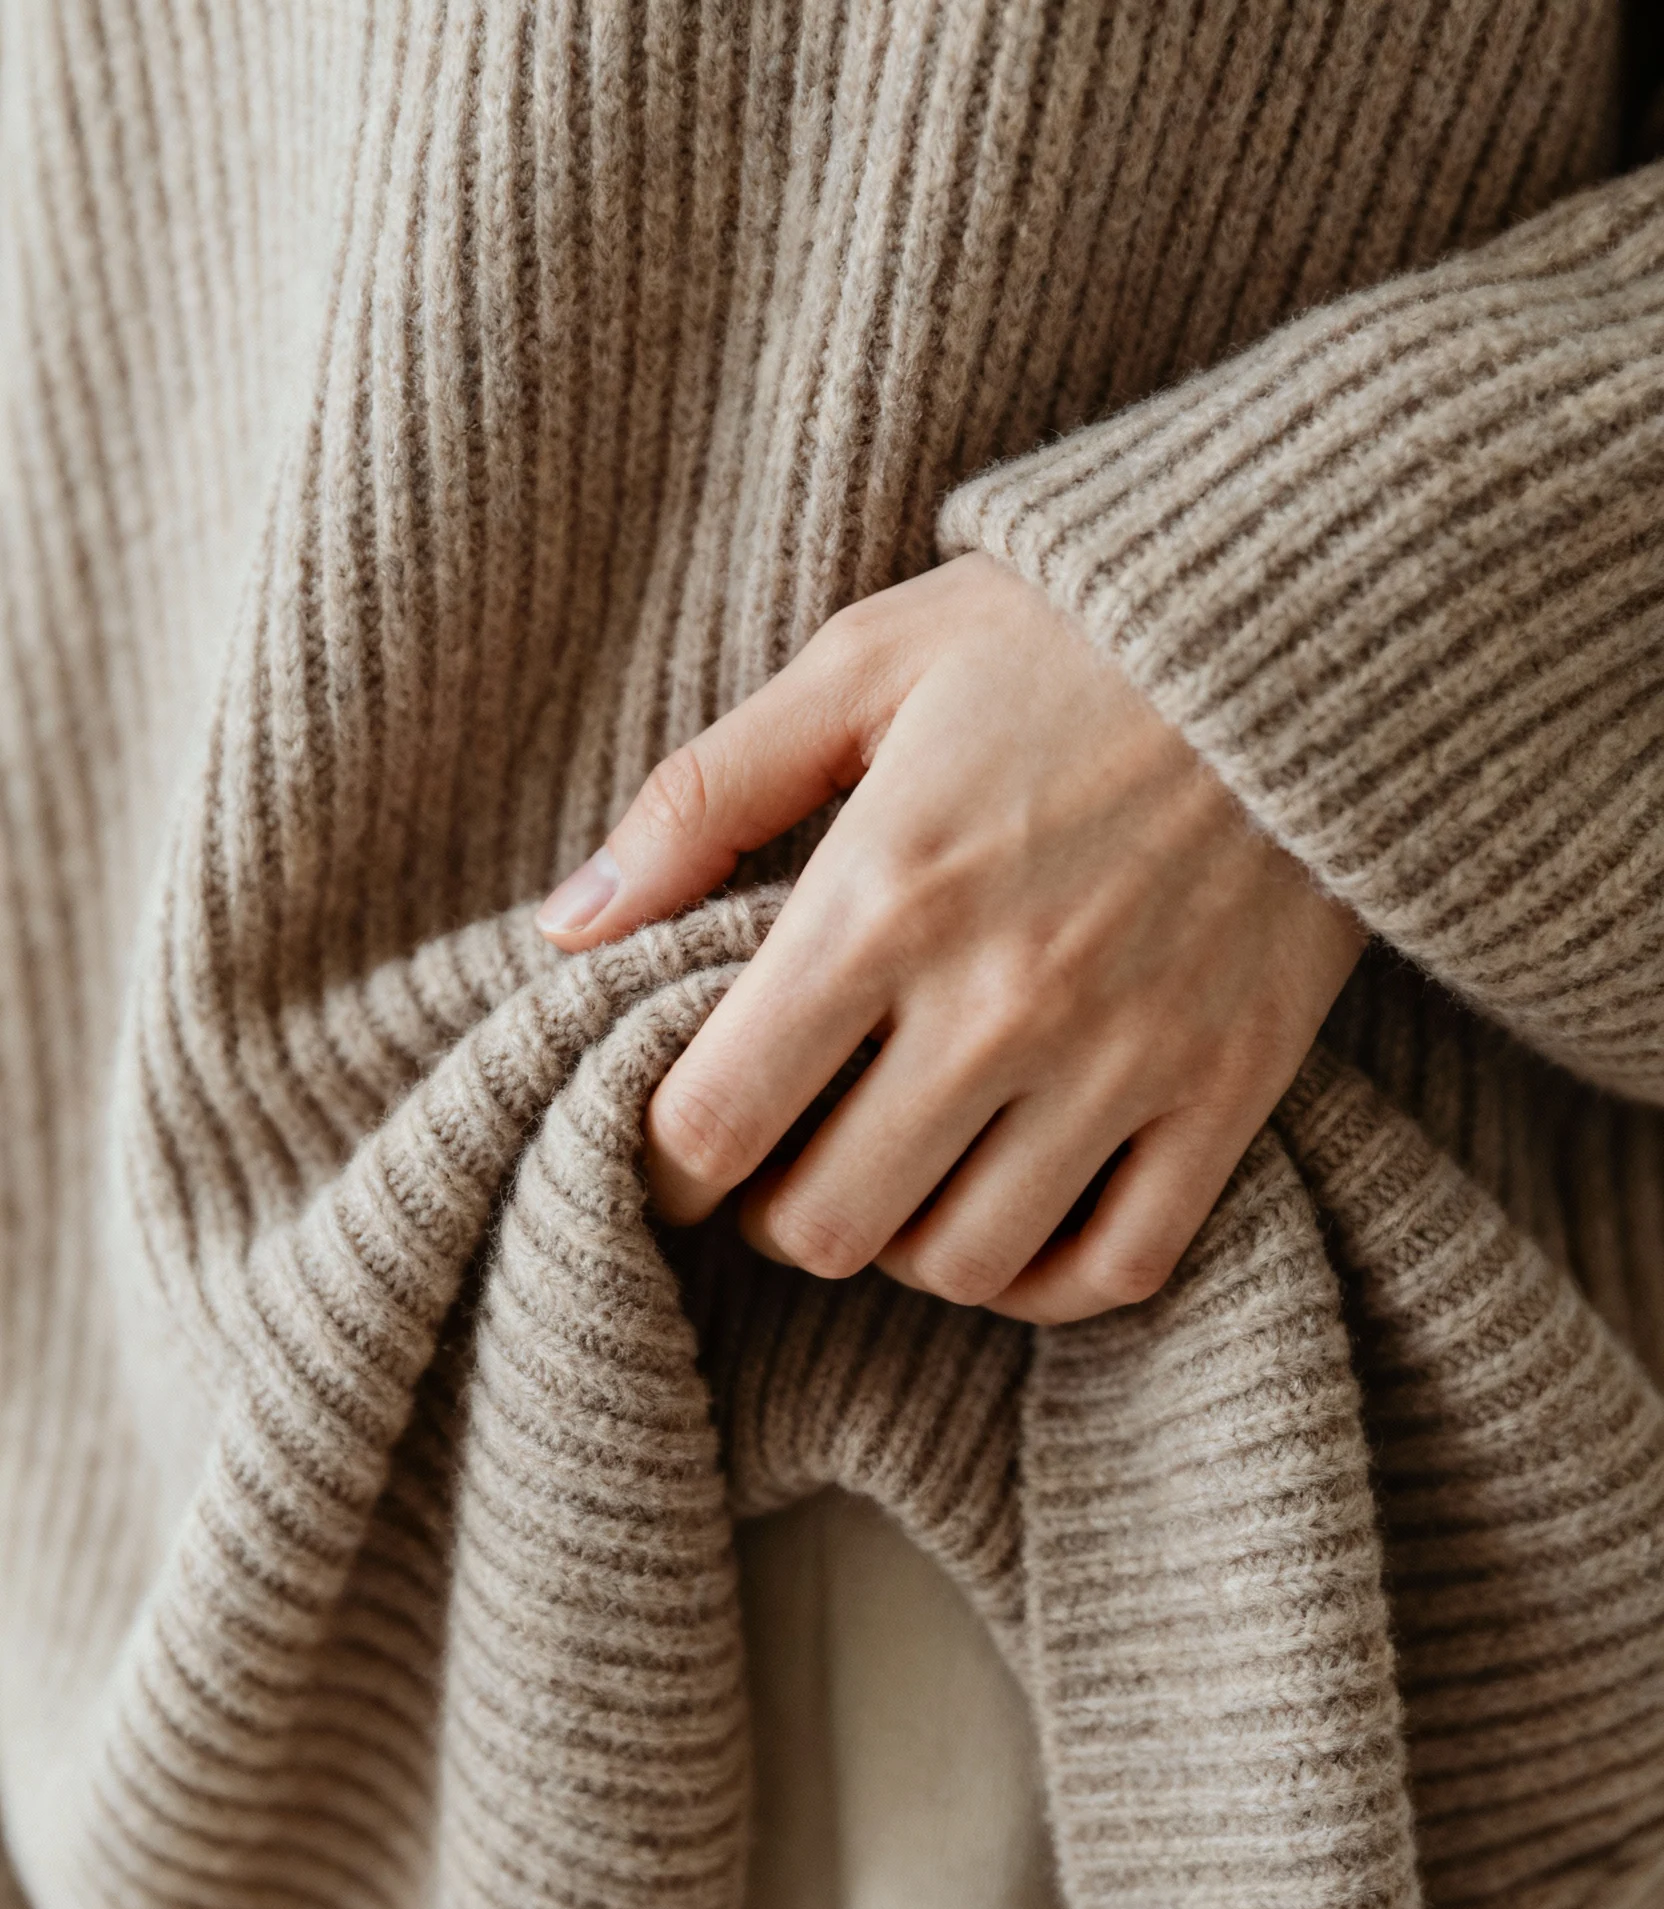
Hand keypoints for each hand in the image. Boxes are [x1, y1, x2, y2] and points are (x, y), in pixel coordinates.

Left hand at [537, 553, 1365, 1321]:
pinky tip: (1016, 1212)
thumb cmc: (1065, 633)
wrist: (1316, 616)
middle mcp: (998, 1002)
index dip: (663, 1170)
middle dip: (774, 1215)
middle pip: (826, 1226)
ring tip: (898, 1176)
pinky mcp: (1229, 1089)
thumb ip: (702, 795)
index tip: (670, 1158)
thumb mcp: (861, 663)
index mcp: (883, 896)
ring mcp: (1124, 1059)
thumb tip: (567, 923)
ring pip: (963, 1265)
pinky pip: (1117, 1267)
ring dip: (903, 1243)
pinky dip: (1048, 1277)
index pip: (716, 1123)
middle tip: (784, 1161)